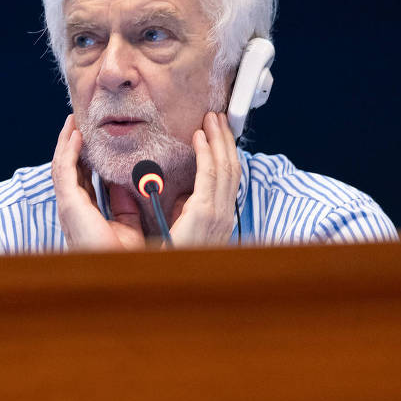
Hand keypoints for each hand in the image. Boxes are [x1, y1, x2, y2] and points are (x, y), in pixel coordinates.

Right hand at [51, 114, 145, 250]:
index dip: (81, 158)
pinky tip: (75, 136)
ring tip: (72, 123)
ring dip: (66, 142)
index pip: (78, 178)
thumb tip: (122, 184)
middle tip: (76, 124)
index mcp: (82, 212)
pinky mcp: (69, 203)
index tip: (87, 141)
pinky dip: (68, 150)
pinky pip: (65, 170)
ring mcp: (67, 205)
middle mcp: (70, 207)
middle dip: (69, 146)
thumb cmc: (122, 257)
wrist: (118, 271)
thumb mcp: (127, 225)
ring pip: (61, 166)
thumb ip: (124, 205)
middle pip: (66, 168)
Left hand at [168, 111, 240, 246]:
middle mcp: (224, 216)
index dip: (224, 153)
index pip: (228, 179)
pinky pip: (210, 175)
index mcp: (219, 219)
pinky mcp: (206, 213)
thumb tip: (174, 190)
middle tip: (218, 118)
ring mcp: (218, 214)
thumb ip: (181, 209)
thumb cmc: (170, 259)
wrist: (168, 283)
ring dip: (219, 140)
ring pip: (225, 167)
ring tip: (213, 119)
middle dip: (225, 140)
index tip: (217, 134)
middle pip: (231, 168)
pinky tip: (200, 137)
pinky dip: (207, 152)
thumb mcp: (178, 230)